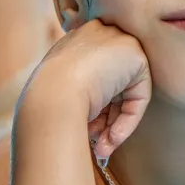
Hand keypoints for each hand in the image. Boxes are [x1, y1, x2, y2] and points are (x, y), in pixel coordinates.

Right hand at [26, 19, 151, 164]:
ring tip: (101, 148)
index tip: (85, 128)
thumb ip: (74, 88)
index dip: (92, 106)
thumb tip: (90, 113)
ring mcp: (118, 42)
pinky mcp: (136, 56)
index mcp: (75, 40)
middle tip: (96, 142)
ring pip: (124, 94)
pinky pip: (139, 96)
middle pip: (110, 85)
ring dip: (113, 125)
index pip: (92, 75)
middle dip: (104, 118)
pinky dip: (127, 121)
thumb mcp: (55, 86)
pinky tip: (111, 140)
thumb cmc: (46, 97)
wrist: (53, 94)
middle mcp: (97, 36)